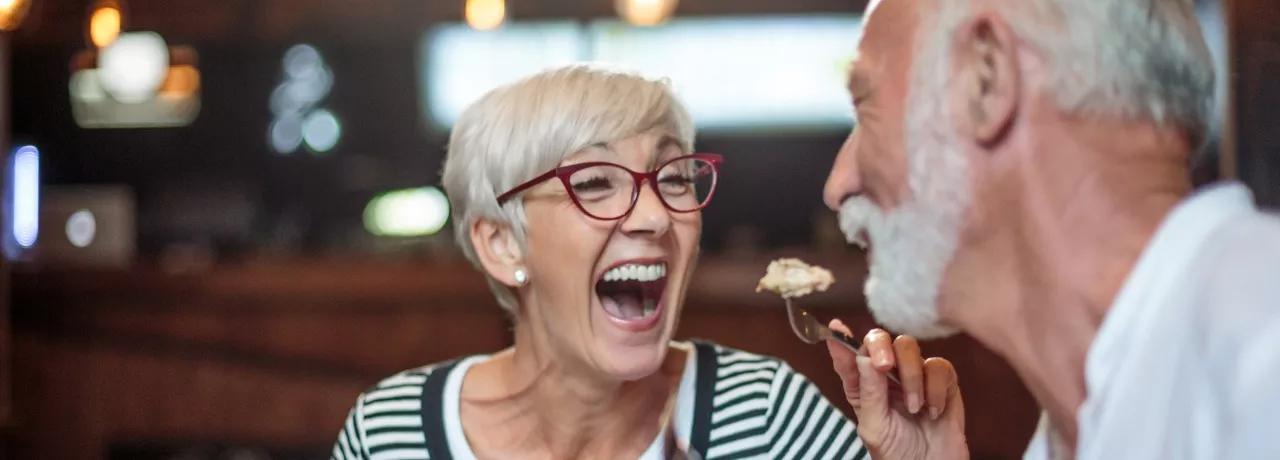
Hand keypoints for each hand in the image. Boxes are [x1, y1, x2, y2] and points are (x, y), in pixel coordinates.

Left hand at [826, 320, 967, 459]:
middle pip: (882, 340)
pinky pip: (939, 367)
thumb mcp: (875, 426)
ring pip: (910, 348)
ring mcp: (915, 376)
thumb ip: (869, 391)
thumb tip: (863, 357)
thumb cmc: (897, 453)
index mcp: (864, 386)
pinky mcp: (942, 383)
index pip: (849, 356)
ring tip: (914, 408)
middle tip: (885, 366)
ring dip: (911, 376)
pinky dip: (935, 388)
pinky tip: (933, 411)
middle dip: (881, 347)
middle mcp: (887, 376)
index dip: (841, 339)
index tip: (835, 327)